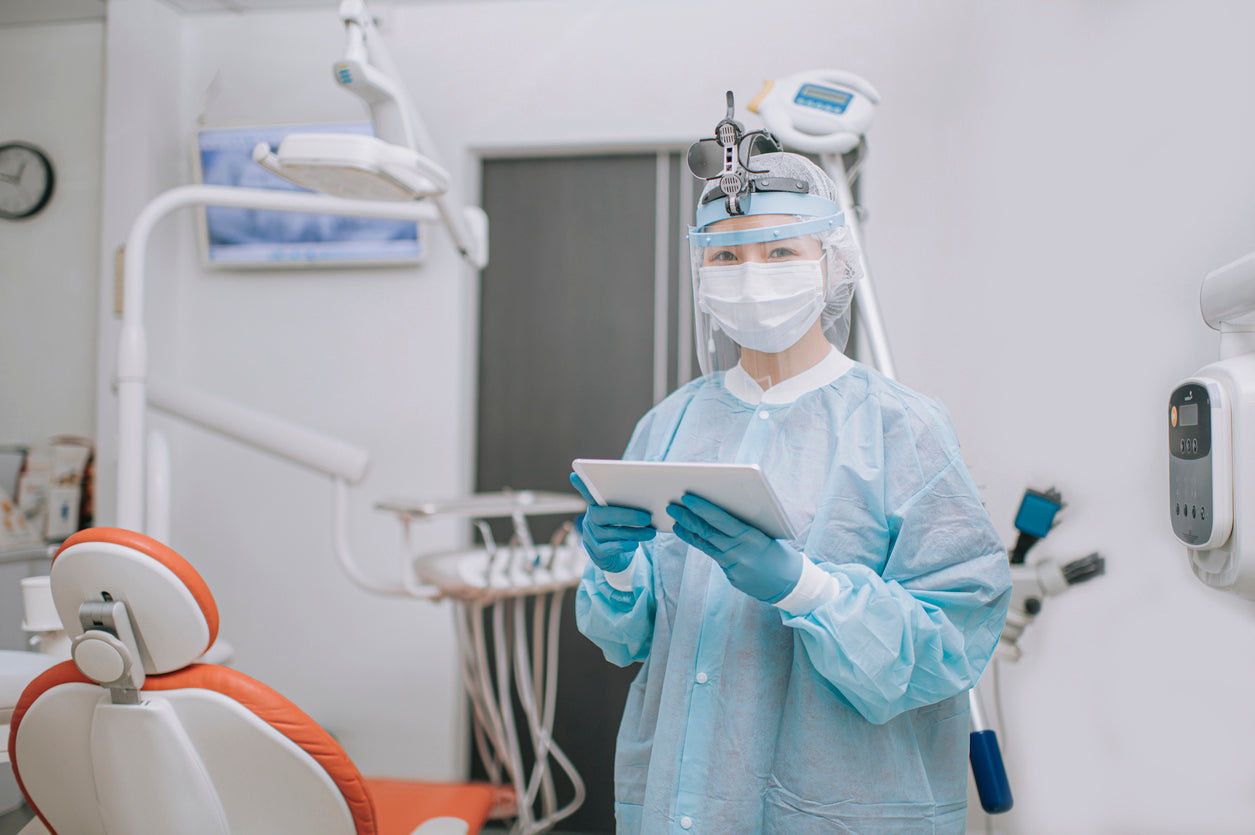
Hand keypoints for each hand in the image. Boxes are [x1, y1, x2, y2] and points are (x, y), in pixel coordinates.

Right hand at [571, 472, 655, 572]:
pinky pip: (610, 548)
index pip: (588, 493)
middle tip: (647, 517)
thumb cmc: (623, 530)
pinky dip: (624, 545)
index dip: (581, 485)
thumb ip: (629, 506)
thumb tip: (649, 500)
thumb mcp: (624, 516)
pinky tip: (635, 544)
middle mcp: (590, 520)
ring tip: (651, 532)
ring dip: (633, 532)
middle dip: (627, 515)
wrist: (618, 559)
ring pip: (610, 532)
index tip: (574, 475)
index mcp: (596, 506)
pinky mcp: (596, 552)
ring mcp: (591, 537)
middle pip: (602, 514)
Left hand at [667, 494, 802, 602]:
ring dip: (688, 531)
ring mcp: (734, 566)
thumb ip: (743, 524)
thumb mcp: (765, 532)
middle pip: (707, 532)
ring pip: (706, 545)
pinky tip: (690, 535)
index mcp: (750, 536)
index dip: (701, 508)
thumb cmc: (779, 549)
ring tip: (675, 521)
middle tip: (671, 507)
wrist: (790, 582)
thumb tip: (716, 510)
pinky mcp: (731, 576)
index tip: (686, 497)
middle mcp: (739, 551)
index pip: (720, 519)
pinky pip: (714, 556)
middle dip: (687, 518)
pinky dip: (700, 544)